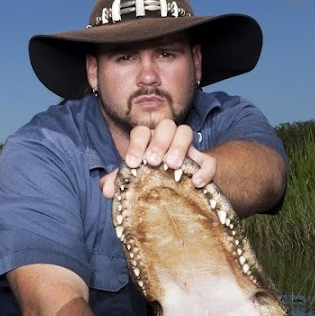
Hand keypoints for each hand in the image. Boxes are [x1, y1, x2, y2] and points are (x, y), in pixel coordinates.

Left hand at [99, 120, 216, 198]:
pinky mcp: (204, 162)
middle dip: (159, 142)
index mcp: (148, 141)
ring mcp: (188, 148)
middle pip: (166, 125)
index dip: (137, 144)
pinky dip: (205, 170)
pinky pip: (209, 160)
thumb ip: (119, 181)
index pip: (142, 131)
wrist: (181, 189)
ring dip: (179, 146)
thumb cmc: (151, 179)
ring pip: (186, 132)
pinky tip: (196, 183)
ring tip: (173, 166)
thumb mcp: (134, 180)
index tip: (133, 163)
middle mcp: (168, 139)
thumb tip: (105, 189)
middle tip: (154, 162)